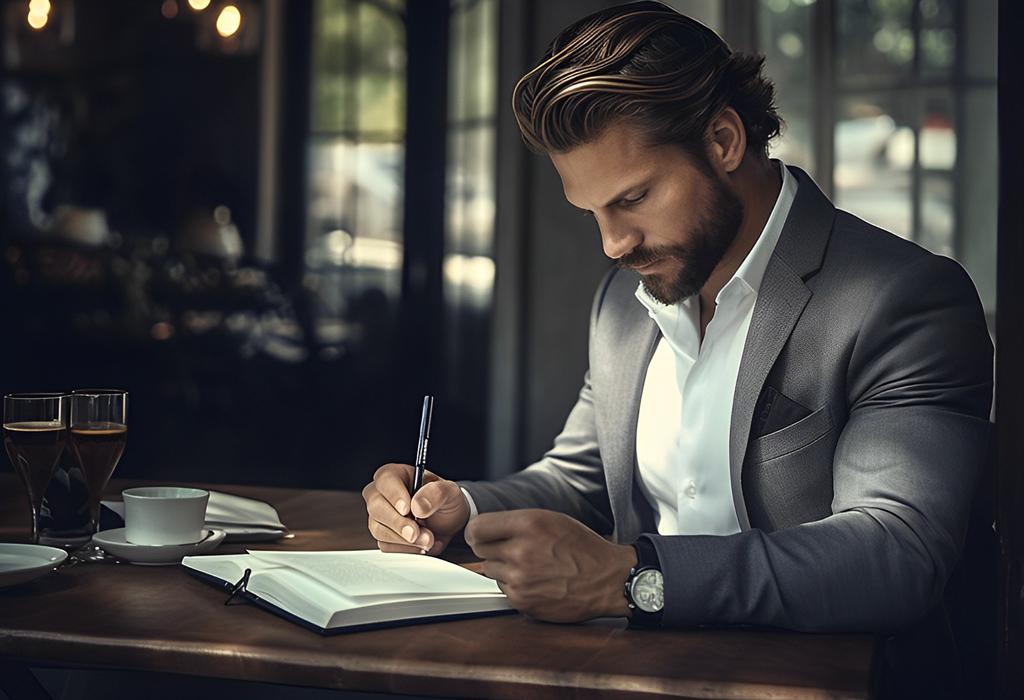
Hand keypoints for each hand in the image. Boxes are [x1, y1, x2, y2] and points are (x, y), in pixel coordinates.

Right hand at [362, 463, 469, 555]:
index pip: (385, 480)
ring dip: (404, 540)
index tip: (407, 509)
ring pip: (379, 529)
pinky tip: (420, 545)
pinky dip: (405, 549)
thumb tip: (417, 506)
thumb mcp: (449, 491)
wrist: (448, 520)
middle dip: (398, 523)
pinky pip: (386, 546)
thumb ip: (436, 493)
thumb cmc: (445, 500)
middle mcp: (382, 494)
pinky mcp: (383, 536)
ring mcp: (380, 516)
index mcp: (395, 475)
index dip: (394, 495)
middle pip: (376, 507)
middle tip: (417, 533)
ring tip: (428, 539)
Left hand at [464, 509, 636, 622]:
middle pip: (480, 550)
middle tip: (515, 549)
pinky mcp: (523, 601)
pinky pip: (504, 589)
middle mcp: (521, 551)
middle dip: (493, 549)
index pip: (477, 528)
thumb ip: (515, 522)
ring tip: (532, 566)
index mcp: (528, 524)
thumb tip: (482, 530)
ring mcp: (520, 579)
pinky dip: (516, 586)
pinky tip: (537, 581)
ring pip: (491, 570)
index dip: (478, 532)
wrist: (607, 579)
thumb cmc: (581, 547)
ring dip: (505, 568)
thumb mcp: (550, 519)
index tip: (481, 535)